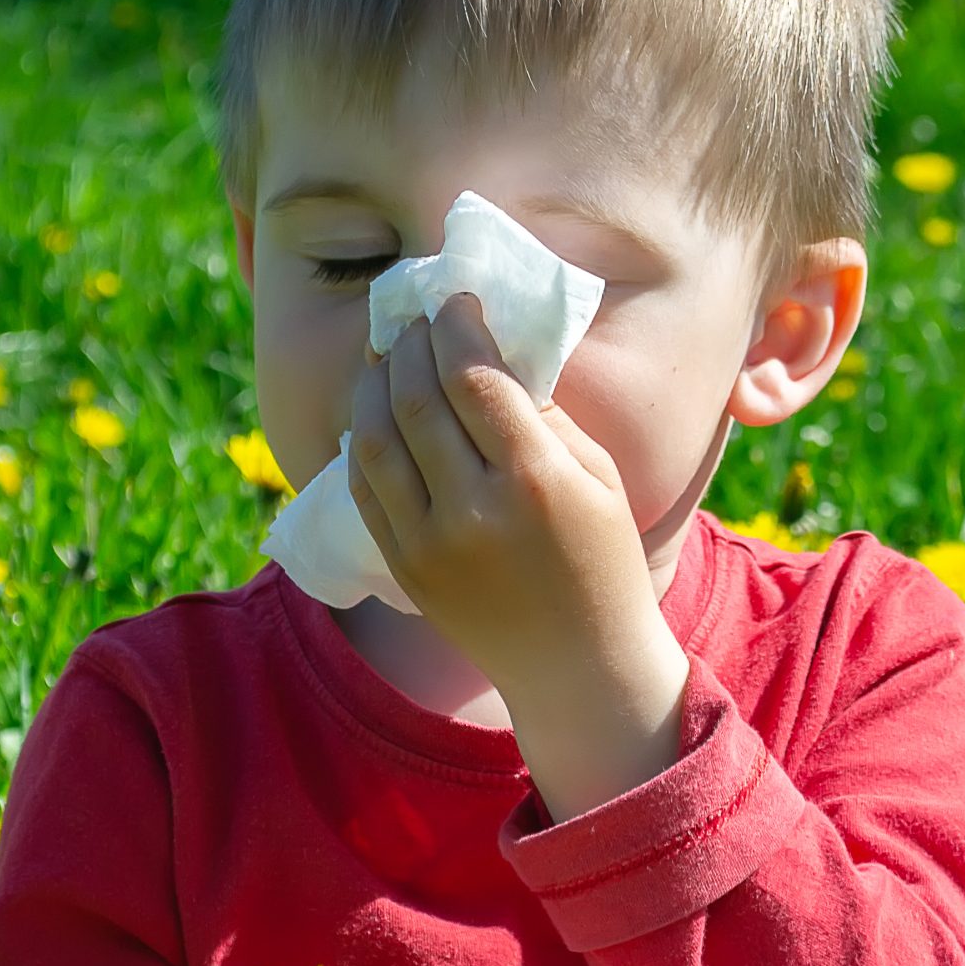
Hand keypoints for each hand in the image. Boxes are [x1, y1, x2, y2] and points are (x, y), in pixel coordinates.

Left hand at [344, 292, 679, 718]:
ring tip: (384, 353)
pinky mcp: (404, 567)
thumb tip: (489, 357)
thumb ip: (544, 417)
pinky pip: (365, 487)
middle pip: (417, 398)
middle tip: (414, 316)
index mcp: (534, 480)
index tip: (455, 299)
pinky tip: (372, 411)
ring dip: (373, 382)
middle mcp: (472, 509)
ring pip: (376, 438)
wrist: (577, 666)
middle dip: (411, 343)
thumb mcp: (598, 478)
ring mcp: (429, 542)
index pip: (474, 377)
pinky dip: (361, 439)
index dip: (456, 325)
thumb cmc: (604, 561)